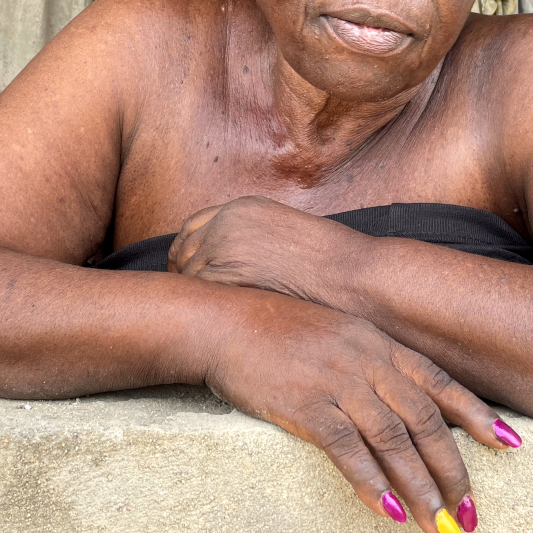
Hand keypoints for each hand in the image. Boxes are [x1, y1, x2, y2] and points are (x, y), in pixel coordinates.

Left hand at [169, 195, 362, 305]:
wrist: (349, 274)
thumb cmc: (331, 263)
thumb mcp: (286, 233)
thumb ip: (255, 240)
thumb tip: (240, 265)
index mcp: (242, 208)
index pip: (193, 227)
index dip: (186, 251)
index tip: (187, 271)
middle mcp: (226, 223)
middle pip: (184, 250)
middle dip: (183, 274)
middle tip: (190, 301)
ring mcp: (223, 247)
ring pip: (188, 275)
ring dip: (193, 295)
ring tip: (203, 318)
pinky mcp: (225, 274)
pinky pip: (197, 294)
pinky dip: (201, 308)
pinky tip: (212, 324)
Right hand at [203, 286, 519, 532]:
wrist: (219, 321)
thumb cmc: (270, 328)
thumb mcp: (331, 331)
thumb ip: (365, 357)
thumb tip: (392, 394)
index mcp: (375, 340)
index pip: (438, 381)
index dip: (476, 415)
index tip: (508, 445)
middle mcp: (365, 359)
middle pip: (425, 420)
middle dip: (454, 471)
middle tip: (470, 513)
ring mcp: (337, 380)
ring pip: (394, 440)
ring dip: (421, 488)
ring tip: (439, 526)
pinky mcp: (305, 404)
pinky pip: (347, 449)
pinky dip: (370, 483)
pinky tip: (387, 512)